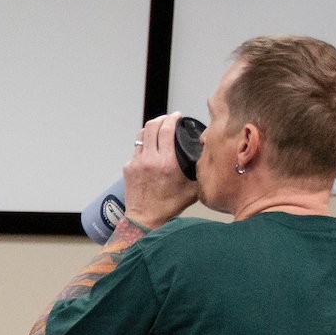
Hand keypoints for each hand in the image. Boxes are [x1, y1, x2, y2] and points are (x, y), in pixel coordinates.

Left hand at [122, 113, 197, 228]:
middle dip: (161, 119)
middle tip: (168, 119)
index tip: (177, 115)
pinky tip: (151, 148)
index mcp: (166, 163)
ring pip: (142, 135)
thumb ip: (199, 172)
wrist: (145, 219)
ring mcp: (136, 162)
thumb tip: (207, 157)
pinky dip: (145, 144)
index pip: (166, 130)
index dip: (172, 118)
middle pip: (152, 126)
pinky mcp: (128, 167)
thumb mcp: (192, 189)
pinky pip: (137, 149)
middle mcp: (150, 160)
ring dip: (151, 128)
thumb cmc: (169, 206)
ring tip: (159, 129)